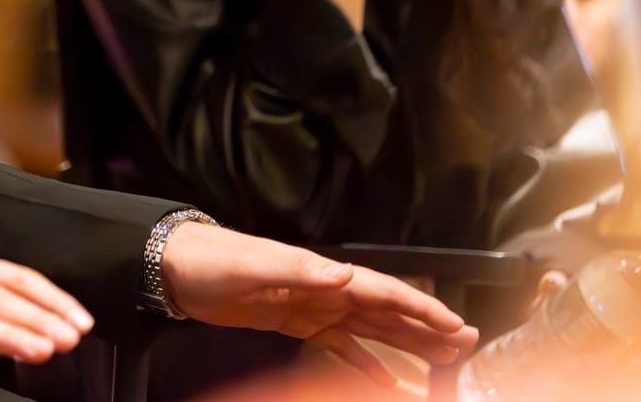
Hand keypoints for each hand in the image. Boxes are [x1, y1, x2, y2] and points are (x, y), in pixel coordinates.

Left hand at [160, 223, 477, 388]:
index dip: (421, 308)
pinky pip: (340, 346)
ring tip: (439, 361)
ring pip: (370, 329)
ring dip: (405, 344)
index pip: (382, 290)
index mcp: (321, 273)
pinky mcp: (294, 323)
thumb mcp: (256, 263)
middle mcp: (323, 288)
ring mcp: (311, 307)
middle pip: (386, 310)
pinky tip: (384, 380)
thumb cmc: (213, 259)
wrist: (175, 267)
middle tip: (465, 346)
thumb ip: (301, 270)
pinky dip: (364, 363)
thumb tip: (344, 274)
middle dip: (426, 327)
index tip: (455, 325)